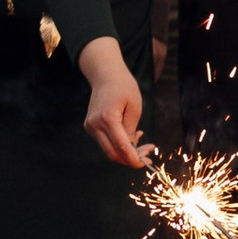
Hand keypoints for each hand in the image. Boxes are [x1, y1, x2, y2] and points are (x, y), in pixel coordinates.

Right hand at [78, 40, 150, 167]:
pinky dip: (118, 145)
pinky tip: (130, 136)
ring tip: (141, 142)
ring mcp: (90, 126)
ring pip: (108, 150)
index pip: (121, 147)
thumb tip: (132, 150)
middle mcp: (95, 124)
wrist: (105, 75)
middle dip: (130, 158)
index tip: (145, 163)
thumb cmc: (123, 87)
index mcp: (107, 118)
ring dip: (125, 152)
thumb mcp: (135, 107)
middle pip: (112, 153)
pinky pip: (105, 142)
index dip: (134, 159)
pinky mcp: (90, 126)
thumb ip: (132, 130)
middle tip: (147, 154)